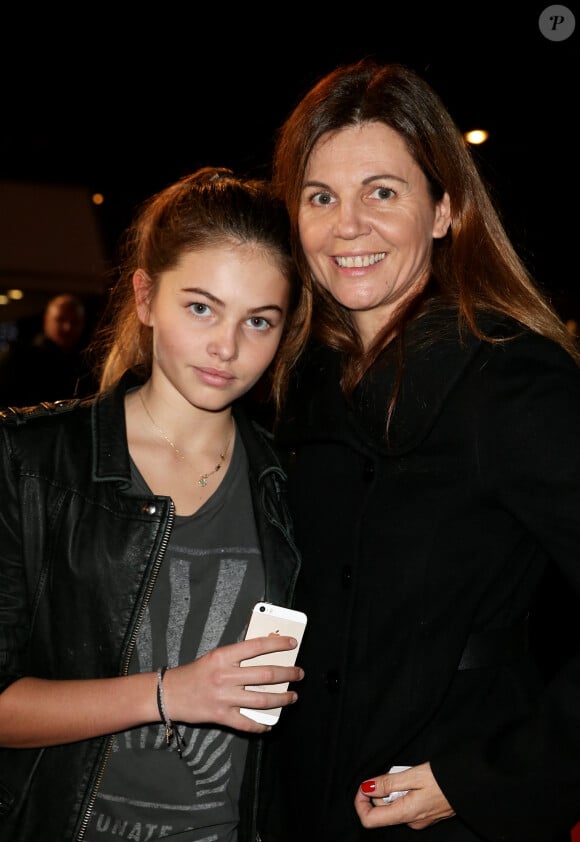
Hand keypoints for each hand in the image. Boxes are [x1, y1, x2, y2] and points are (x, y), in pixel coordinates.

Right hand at [163, 635, 303, 732]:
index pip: (256, 646)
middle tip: (299, 673)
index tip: (292, 643)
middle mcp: (225, 676)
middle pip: (265, 675)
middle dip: (287, 674)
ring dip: (282, 699)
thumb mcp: (215, 657)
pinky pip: (247, 723)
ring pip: (261, 700)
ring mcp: (224, 698)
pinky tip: (270, 723)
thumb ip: (237, 657)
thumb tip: (266, 655)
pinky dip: (261, 725)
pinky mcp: (220, 716)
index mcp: (223, 656)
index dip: (277, 644)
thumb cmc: (195, 673)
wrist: (168, 693)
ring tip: (293, 696)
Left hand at [354, 762, 454, 828]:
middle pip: (382, 808)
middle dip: (383, 788)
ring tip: (411, 775)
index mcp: (405, 813)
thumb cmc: (445, 779)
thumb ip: (387, 783)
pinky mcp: (426, 814)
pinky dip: (406, 790)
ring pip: (394, 804)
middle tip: (398, 772)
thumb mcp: (413, 775)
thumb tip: (366, 788)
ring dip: (396, 788)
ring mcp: (419, 819)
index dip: (360, 802)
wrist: (473, 784)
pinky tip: (418, 781)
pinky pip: (406, 803)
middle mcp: (410, 821)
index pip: (369, 820)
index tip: (365, 785)